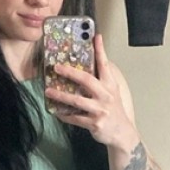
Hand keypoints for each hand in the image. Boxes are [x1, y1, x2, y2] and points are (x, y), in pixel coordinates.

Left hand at [44, 34, 137, 149]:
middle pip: (87, 80)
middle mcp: (106, 95)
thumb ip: (101, 79)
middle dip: (70, 72)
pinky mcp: (94, 123)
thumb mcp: (111, 92)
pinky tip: (56, 112)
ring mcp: (100, 110)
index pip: (104, 64)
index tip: (95, 36)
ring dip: (61, 95)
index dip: (100, 50)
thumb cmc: (113, 110)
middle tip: (56, 67)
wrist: (121, 133)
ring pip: (77, 100)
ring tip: (48, 91)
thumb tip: (88, 63)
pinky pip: (75, 118)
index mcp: (110, 85)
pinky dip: (64, 115)